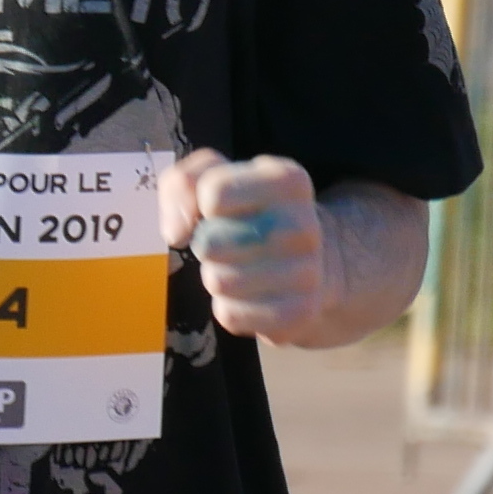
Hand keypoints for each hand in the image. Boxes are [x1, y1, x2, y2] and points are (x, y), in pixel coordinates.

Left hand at [166, 148, 333, 339]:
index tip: (220, 210)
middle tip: (228, 243)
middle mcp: (304, 225)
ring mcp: (307, 273)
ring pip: (218, 282)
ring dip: (217, 276)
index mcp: (289, 181)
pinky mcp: (298, 314)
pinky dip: (230, 307)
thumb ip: (183, 183)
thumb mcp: (218, 178)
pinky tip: (251, 295)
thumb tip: (175, 232)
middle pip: (210, 243)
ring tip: (241, 267)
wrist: (317, 263)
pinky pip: (230, 315)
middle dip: (207, 245)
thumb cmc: (253, 214)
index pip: (213, 193)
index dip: (202, 204)